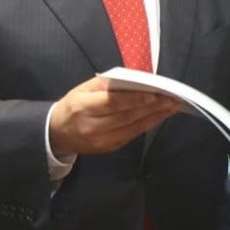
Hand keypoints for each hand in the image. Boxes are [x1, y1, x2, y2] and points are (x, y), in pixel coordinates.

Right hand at [48, 76, 178, 156]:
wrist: (57, 132)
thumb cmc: (74, 105)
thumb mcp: (84, 89)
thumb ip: (107, 84)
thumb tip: (135, 81)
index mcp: (84, 106)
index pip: (113, 103)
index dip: (136, 99)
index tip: (156, 94)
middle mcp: (92, 126)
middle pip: (127, 116)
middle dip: (152, 107)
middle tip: (172, 99)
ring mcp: (101, 141)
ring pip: (132, 128)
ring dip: (155, 117)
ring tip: (171, 107)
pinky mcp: (108, 148)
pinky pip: (131, 136)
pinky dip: (146, 125)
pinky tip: (158, 117)